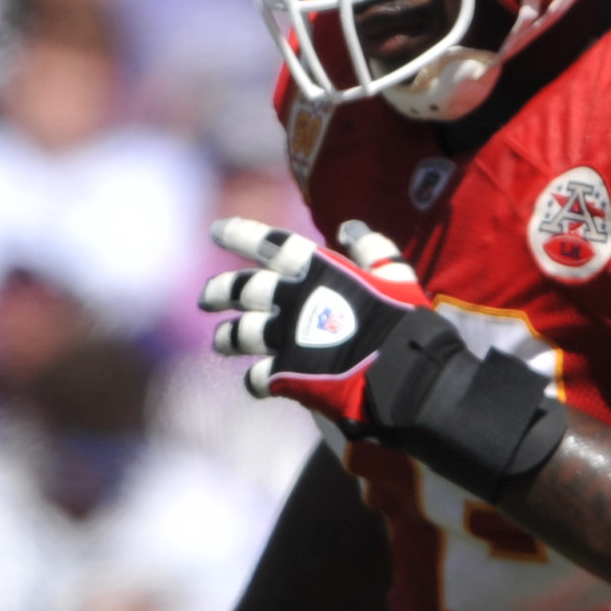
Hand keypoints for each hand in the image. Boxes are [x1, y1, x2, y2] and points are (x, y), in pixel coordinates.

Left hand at [201, 217, 431, 434]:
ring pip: (240, 333)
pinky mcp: (285, 375)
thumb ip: (371, 248)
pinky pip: (256, 378)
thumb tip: (348, 228)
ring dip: (227, 337)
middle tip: (205, 297)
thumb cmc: (404, 320)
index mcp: (317, 269)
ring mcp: (285, 338)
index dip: (241, 233)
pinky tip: (255, 383)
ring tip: (220, 340)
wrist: (404, 373)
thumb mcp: (395, 274)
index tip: (216, 230)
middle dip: (220, 291)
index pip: (270, 243)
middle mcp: (292, 299)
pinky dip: (253, 380)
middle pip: (243, 289)